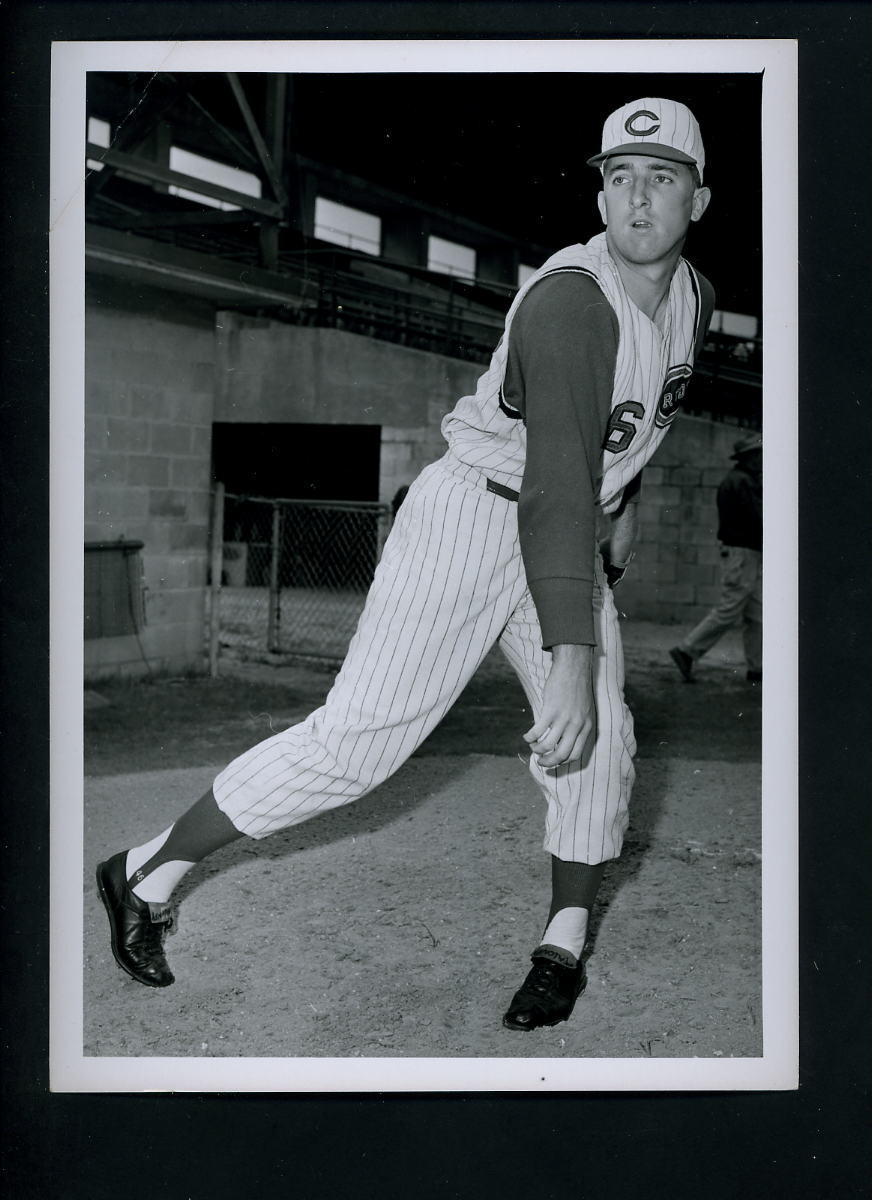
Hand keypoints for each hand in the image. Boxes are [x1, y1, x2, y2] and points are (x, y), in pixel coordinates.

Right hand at [523, 644, 593, 767]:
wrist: (573, 669)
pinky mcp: (551, 710)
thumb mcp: (584, 710)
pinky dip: (529, 737)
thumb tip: (566, 739)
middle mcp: (576, 726)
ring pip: (548, 745)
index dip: (562, 762)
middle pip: (561, 754)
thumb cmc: (577, 688)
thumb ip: (578, 725)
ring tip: (532, 746)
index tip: (554, 761)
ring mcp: (563, 719)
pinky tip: (526, 736)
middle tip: (540, 761)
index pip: (576, 754)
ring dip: (537, 749)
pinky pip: (537, 731)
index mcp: (586, 727)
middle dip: (548, 762)